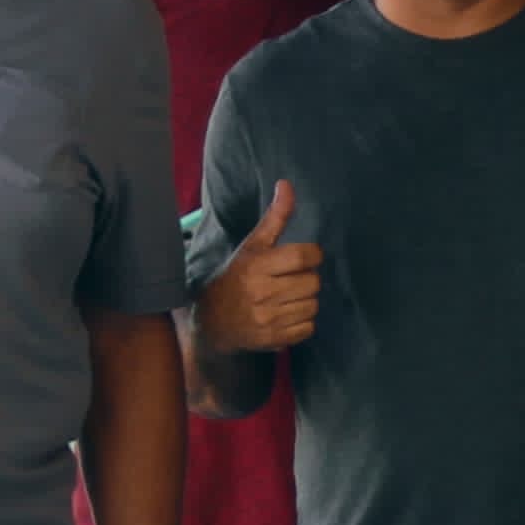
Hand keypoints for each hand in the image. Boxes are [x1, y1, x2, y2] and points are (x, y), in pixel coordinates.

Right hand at [196, 180, 321, 354]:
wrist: (212, 321)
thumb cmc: (236, 277)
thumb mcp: (253, 245)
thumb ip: (275, 217)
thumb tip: (286, 184)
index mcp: (258, 265)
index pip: (304, 256)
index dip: (312, 255)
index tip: (306, 257)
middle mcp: (262, 292)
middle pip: (313, 282)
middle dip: (307, 278)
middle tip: (293, 279)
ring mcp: (268, 318)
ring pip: (313, 305)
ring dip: (306, 300)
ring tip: (289, 296)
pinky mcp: (273, 339)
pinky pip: (308, 328)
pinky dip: (303, 322)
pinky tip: (287, 314)